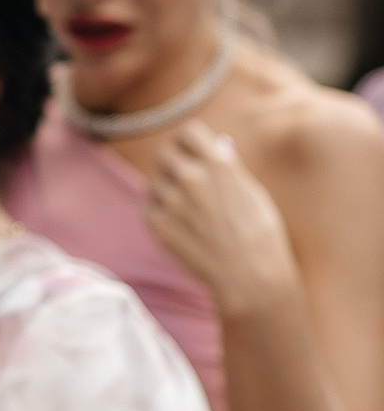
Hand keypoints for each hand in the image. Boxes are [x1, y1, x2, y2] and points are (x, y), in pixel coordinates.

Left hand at [144, 124, 297, 318]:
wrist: (250, 277)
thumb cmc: (260, 235)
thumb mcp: (252, 193)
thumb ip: (229, 167)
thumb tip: (218, 144)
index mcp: (219, 164)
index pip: (189, 132)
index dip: (190, 142)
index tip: (192, 151)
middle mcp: (191, 177)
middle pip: (164, 153)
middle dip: (172, 162)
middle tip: (183, 178)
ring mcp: (170, 200)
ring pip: (154, 182)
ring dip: (167, 192)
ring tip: (191, 213)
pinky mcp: (156, 223)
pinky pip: (150, 209)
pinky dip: (161, 216)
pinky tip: (183, 230)